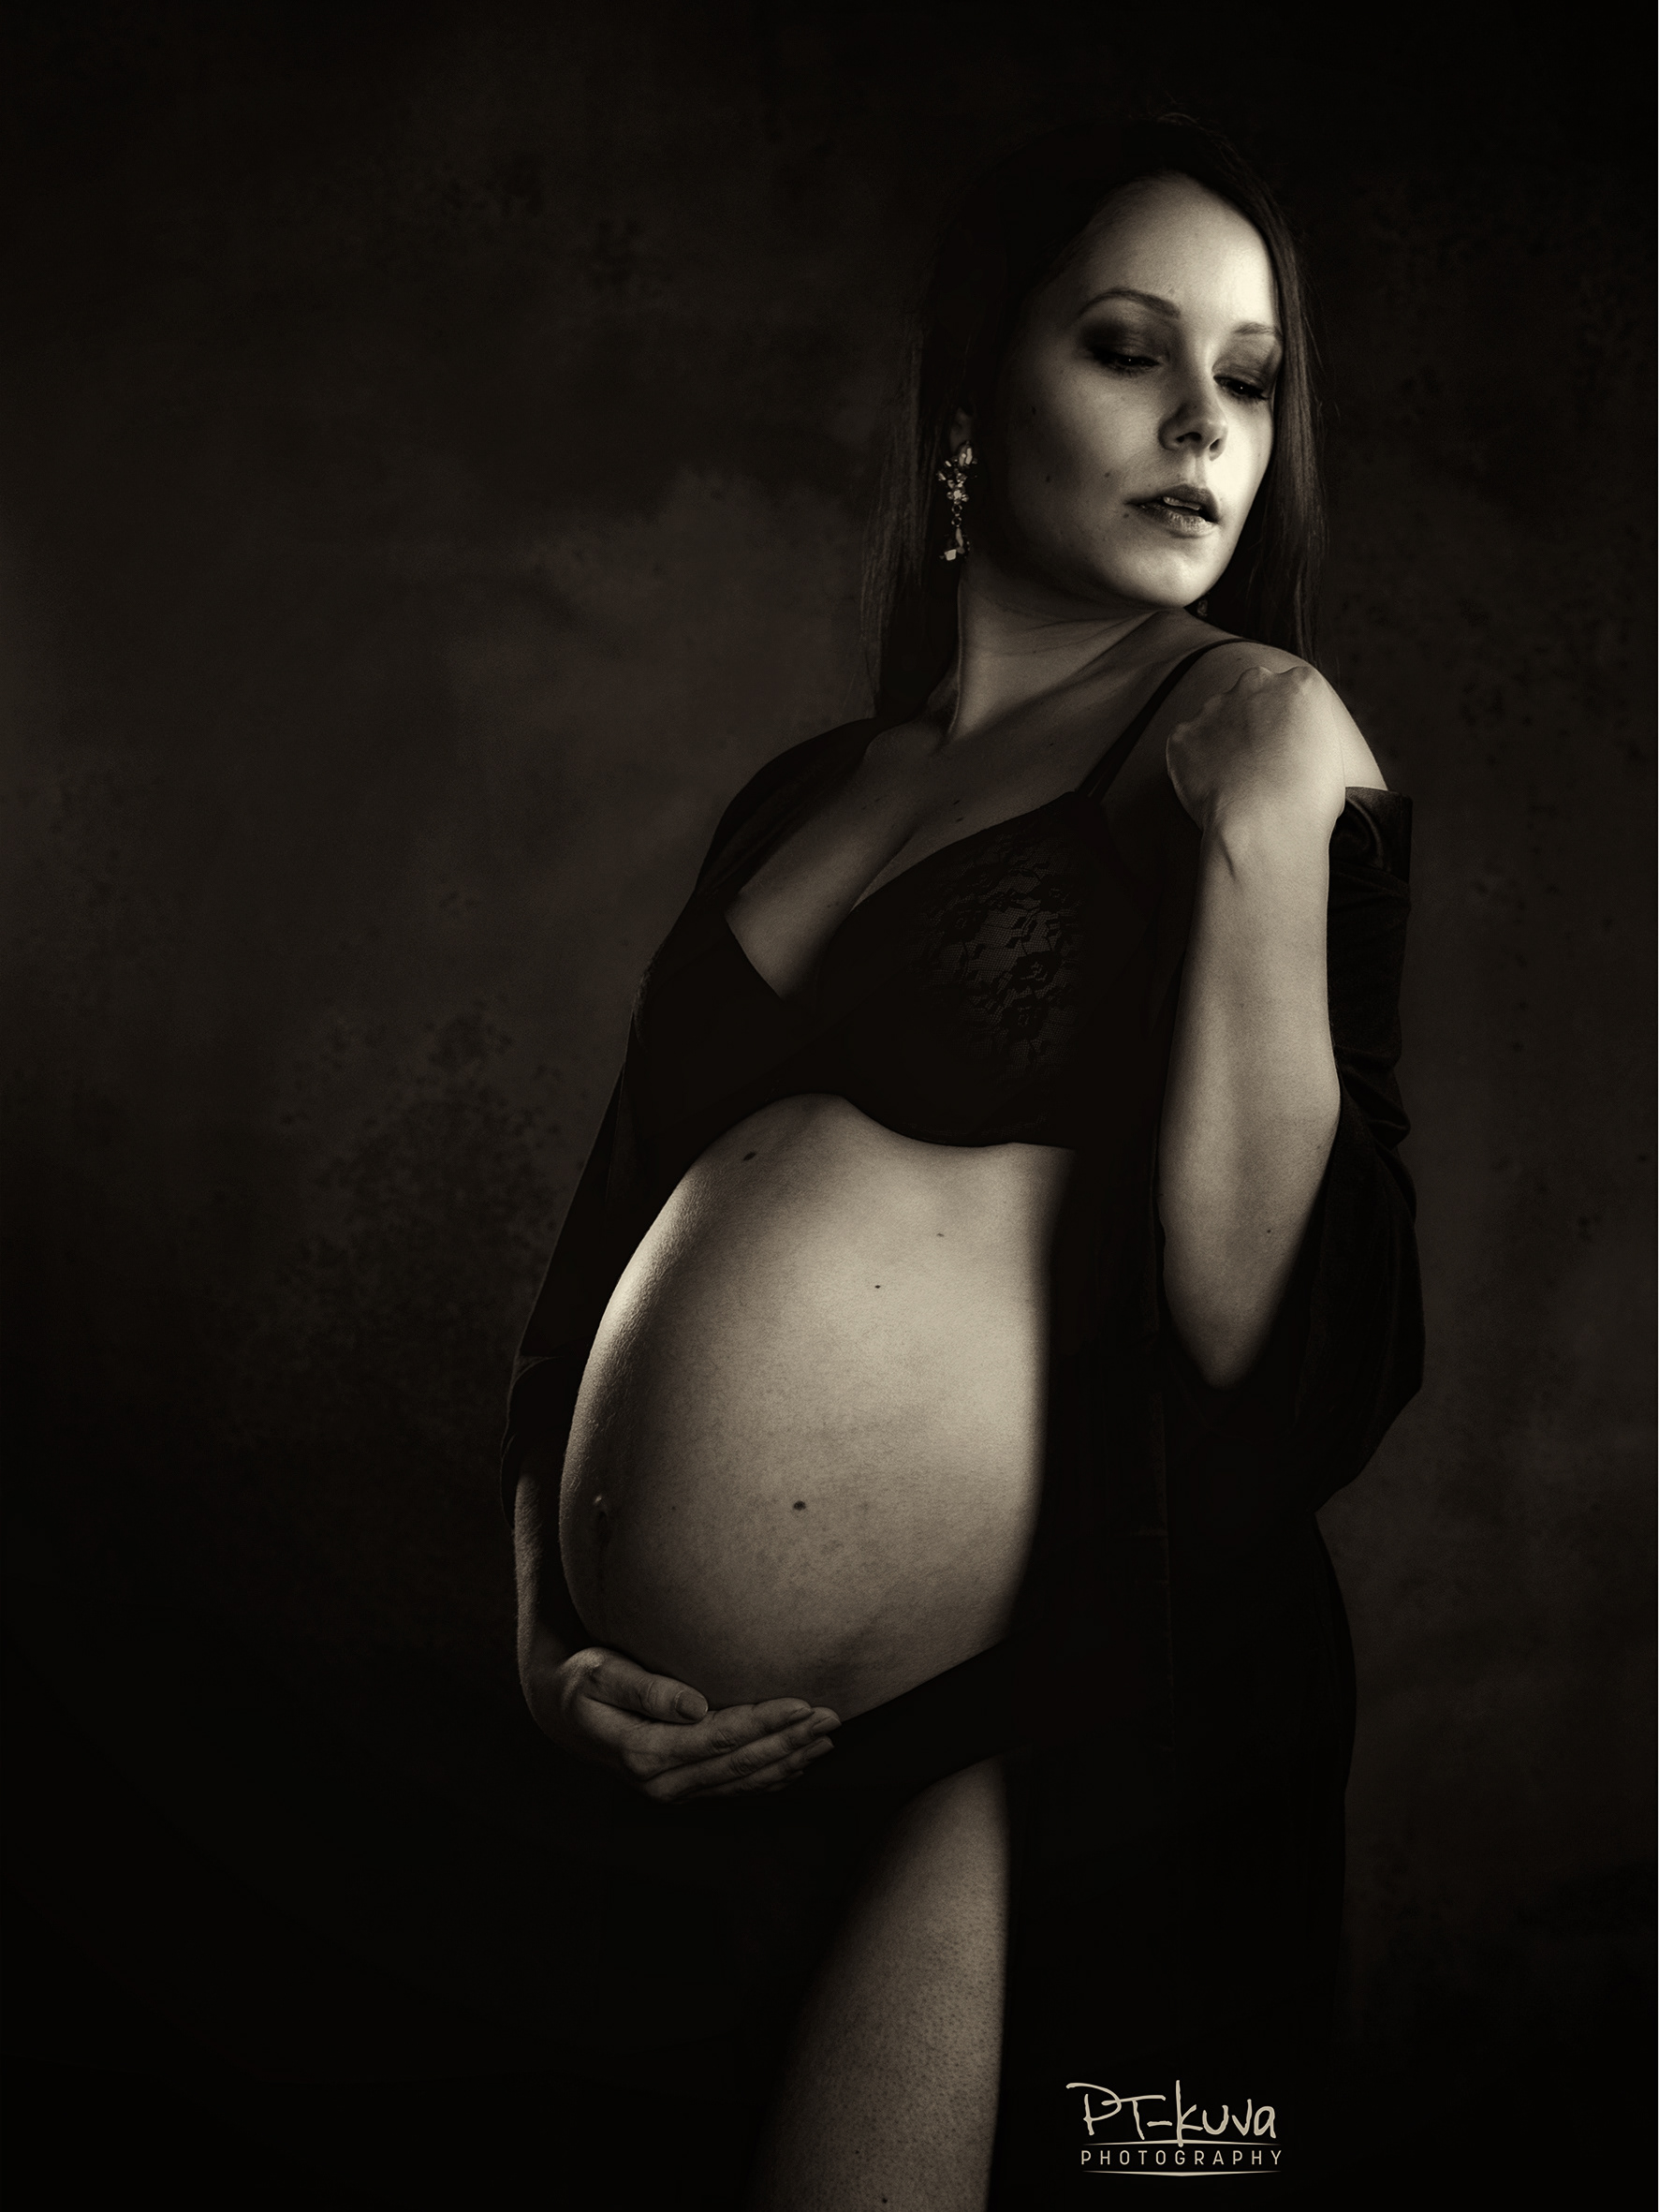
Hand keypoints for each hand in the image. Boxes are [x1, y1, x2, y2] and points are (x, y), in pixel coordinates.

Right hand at [525, 1642, 840, 1803]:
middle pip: (740, 1764)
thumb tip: (696, 1704)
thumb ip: (645, 1689)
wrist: (560, 1713)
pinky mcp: (682, 1790)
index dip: (765, 1721)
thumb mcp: (599, 1673)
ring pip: (743, 1782)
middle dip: (789, 1741)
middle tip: (832, 1717)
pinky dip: (769, 1778)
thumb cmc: (581, 1681)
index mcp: (644, 1753)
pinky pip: (734, 1790)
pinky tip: (797, 1763)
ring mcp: (673, 1792)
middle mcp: (662, 1782)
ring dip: (788, 1761)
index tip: (803, 1703)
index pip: (720, 1738)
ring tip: (827, 1739)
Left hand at [1165, 664, 1347, 843]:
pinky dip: (1193, 766)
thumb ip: (1309, 738)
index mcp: (1301, 684)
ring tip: (1234, 783)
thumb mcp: (1333, 759)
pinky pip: (1186, 747)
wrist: (1264, 827)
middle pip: (1252, 694)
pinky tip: (1210, 792)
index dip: (1288, 722)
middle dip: (1252, 721)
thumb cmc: (1309, 803)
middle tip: (1257, 762)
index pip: (1294, 691)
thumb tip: (1296, 751)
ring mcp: (1214, 707)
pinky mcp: (1182, 735)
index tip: (1286, 748)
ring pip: (1216, 719)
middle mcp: (1256, 683)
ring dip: (1221, 743)